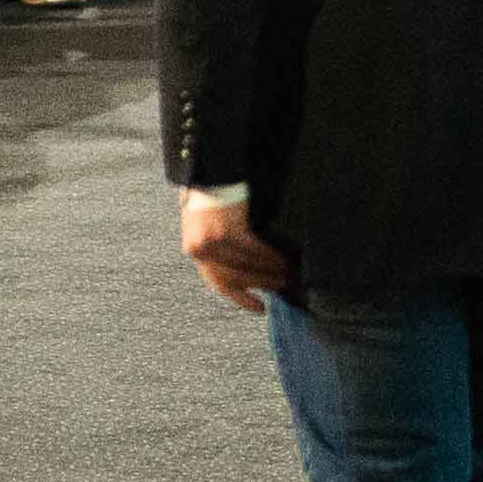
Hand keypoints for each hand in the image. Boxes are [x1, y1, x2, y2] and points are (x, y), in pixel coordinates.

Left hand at [178, 193, 291, 309]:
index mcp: (195, 250)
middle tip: (283, 285)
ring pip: (247, 265)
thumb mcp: (205, 226)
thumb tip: (244, 270)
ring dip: (270, 271)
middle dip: (262, 283)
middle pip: (236, 277)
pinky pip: (254, 250)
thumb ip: (218, 249)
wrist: (208, 172)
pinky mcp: (228, 230)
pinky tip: (283, 258)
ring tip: (287, 273)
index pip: (219, 283)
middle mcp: (202, 249)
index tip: (260, 308)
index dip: (241, 298)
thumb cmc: (209, 197)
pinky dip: (270, 256)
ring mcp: (214, 241)